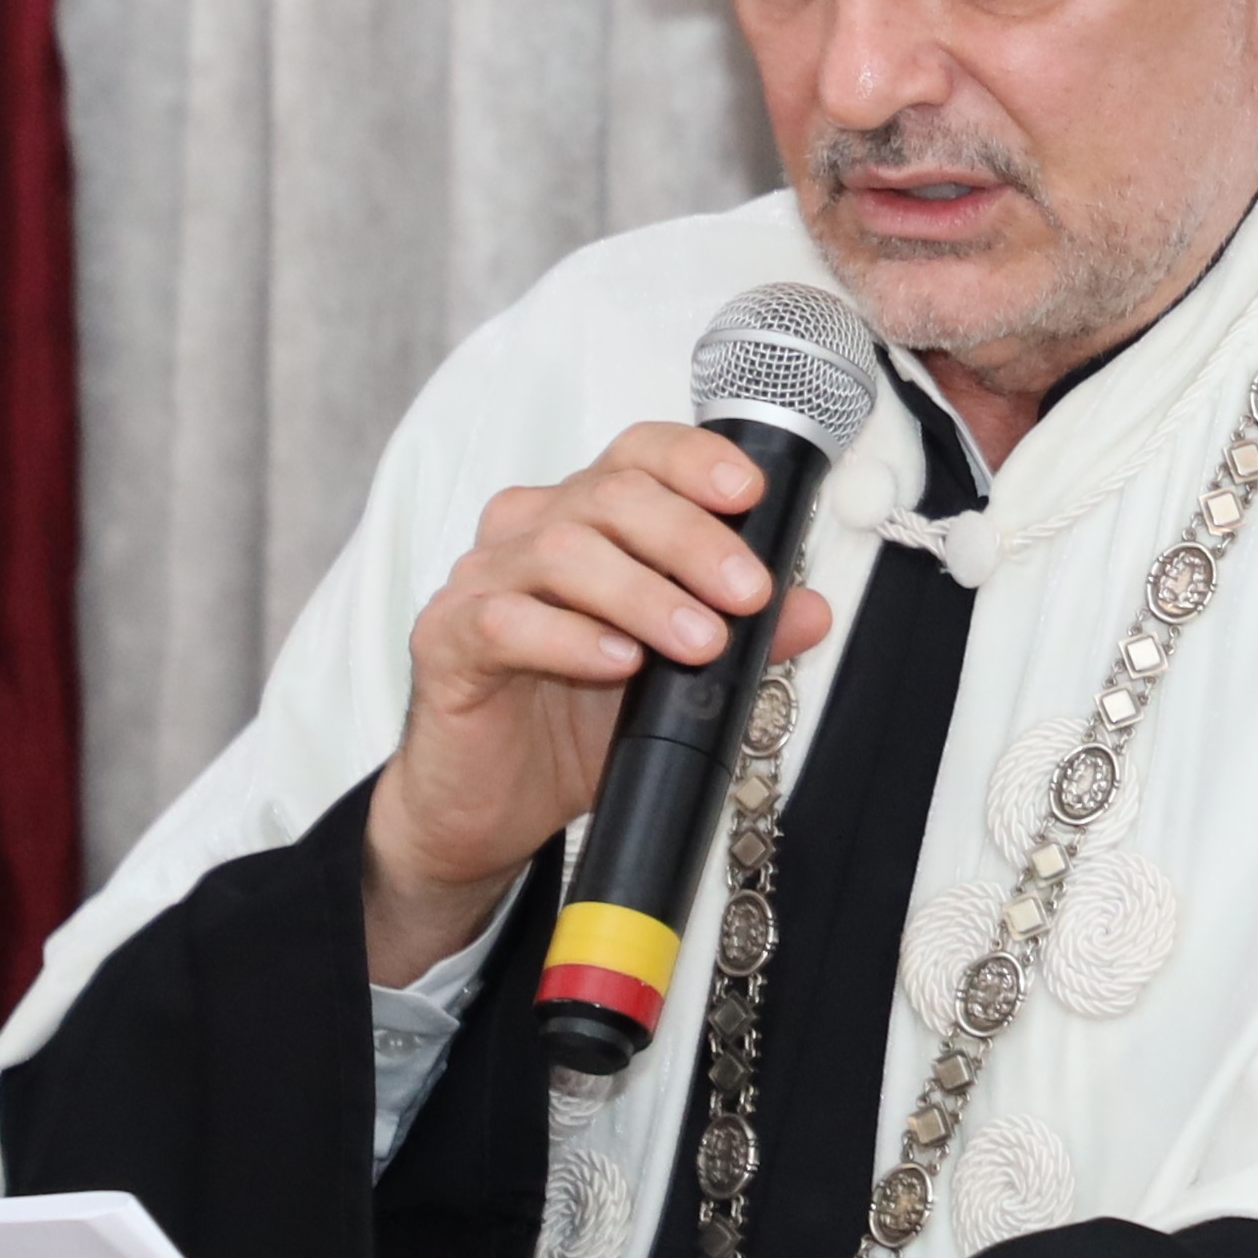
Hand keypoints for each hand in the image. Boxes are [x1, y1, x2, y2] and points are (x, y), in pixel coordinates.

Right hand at [374, 422, 833, 982]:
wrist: (490, 803)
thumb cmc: (577, 721)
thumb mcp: (678, 676)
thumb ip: (744, 636)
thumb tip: (812, 610)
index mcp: (587, 517)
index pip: (639, 454)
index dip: (694, 460)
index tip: (749, 495)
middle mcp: (530, 531)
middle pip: (610, 496)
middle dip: (692, 539)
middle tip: (747, 592)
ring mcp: (482, 581)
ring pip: (562, 551)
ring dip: (644, 594)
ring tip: (700, 641)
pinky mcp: (445, 639)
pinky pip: (505, 621)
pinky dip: (571, 638)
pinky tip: (618, 662)